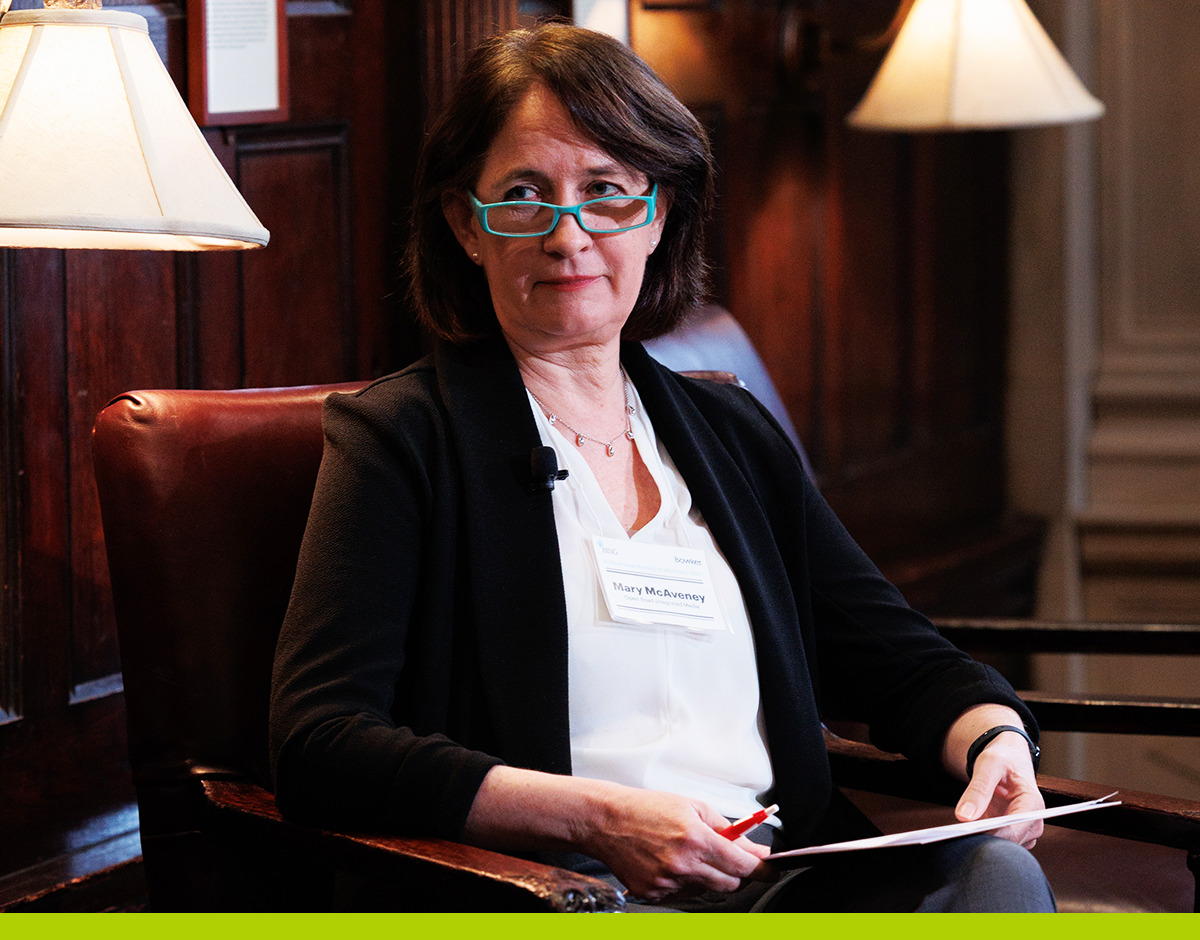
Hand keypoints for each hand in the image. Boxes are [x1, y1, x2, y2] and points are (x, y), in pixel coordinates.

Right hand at [463, 766, 773, 901]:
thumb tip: (751, 845)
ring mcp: (667, 882)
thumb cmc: (646, 808)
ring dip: (705, 875)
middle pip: (729, 884)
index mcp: (695, 838)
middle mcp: (683, 864)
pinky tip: (668, 862)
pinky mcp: (653, 893)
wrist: (607, 821)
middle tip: (723, 854)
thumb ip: (726, 828)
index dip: (759, 867)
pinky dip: (682, 882)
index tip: (766, 867)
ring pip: (705, 889)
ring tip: (685, 852)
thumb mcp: (692, 806)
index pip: (742, 864)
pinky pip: (681, 894)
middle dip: (732, 871)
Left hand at [954, 731, 1044, 848]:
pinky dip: (980, 838)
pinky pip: (995, 843)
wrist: (1009, 759)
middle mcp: (1032, 823)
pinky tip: (967, 830)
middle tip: (954, 833)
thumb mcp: (989, 765)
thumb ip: (978, 789)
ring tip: (959, 830)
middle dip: (981, 838)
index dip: (988, 835)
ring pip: (1000, 846)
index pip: (1013, 831)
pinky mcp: (1011, 835)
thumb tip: (963, 817)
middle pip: (1007, 843)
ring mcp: (1023, 832)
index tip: (963, 834)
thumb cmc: (1003, 758)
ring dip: (980, 840)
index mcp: (1033, 805)